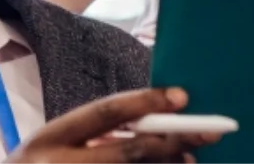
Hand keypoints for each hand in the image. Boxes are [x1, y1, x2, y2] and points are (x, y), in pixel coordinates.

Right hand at [5, 87, 219, 162]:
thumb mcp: (51, 146)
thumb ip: (90, 135)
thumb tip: (148, 123)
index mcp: (49, 138)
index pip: (104, 113)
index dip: (144, 102)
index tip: (180, 96)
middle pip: (128, 152)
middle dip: (170, 142)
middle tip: (204, 133)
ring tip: (189, 160)